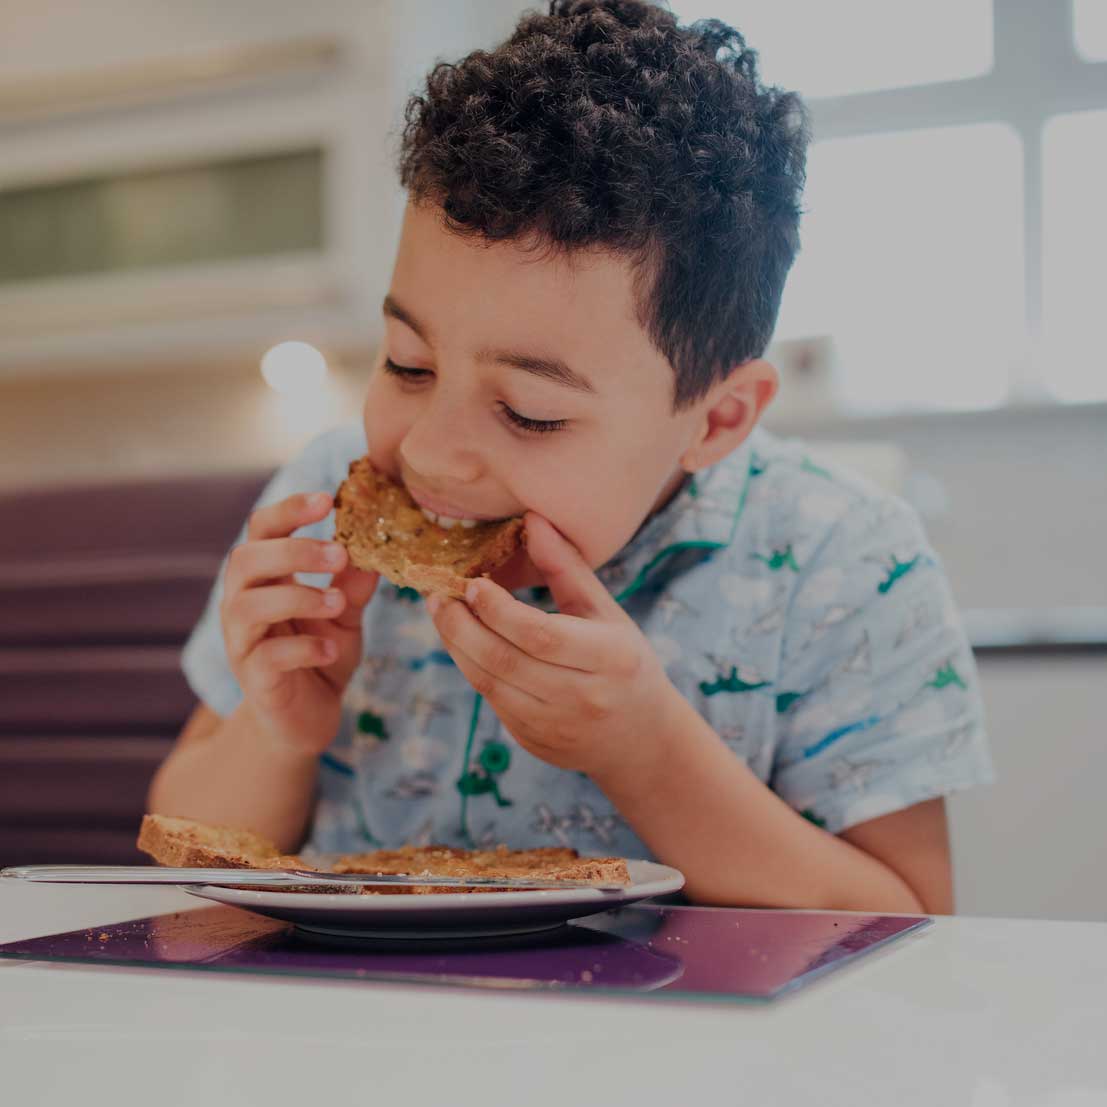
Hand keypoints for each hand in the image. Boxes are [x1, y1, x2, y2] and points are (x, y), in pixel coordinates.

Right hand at [220, 491, 377, 754]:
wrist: (307, 719)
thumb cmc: (321, 655)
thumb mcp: (346, 615)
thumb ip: (355, 584)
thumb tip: (379, 546)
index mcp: (265, 578)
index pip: (262, 529)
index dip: (289, 510)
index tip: (327, 499)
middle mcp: (242, 603)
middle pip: (245, 559)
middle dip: (293, 551)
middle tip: (339, 553)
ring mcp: (242, 642)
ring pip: (248, 606)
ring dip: (297, 597)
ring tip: (338, 604)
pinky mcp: (253, 679)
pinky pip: (267, 656)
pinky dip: (302, 649)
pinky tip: (331, 650)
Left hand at [426, 513, 681, 779]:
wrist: (639, 739)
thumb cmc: (622, 661)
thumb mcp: (606, 611)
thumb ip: (566, 567)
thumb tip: (532, 519)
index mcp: (609, 658)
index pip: (540, 634)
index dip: (498, 609)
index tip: (472, 582)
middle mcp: (582, 697)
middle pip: (505, 661)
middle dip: (461, 626)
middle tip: (438, 596)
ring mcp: (555, 726)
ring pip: (489, 685)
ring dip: (456, 646)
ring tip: (442, 613)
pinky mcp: (533, 742)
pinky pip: (491, 702)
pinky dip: (471, 668)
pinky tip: (462, 643)